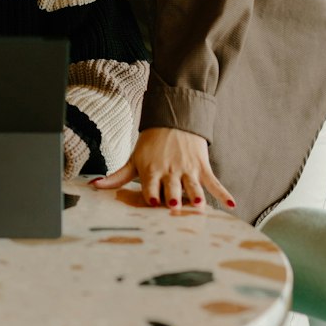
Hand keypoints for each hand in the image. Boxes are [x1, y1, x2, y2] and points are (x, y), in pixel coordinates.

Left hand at [92, 127, 236, 211]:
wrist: (174, 119)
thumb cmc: (151, 144)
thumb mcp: (133, 159)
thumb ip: (117, 177)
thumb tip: (94, 186)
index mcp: (151, 171)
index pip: (150, 189)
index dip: (152, 196)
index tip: (154, 205)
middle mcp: (169, 171)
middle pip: (172, 189)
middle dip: (173, 197)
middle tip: (174, 206)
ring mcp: (187, 170)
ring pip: (193, 187)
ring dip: (196, 196)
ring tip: (198, 207)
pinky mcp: (202, 167)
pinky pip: (214, 182)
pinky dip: (223, 193)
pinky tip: (232, 204)